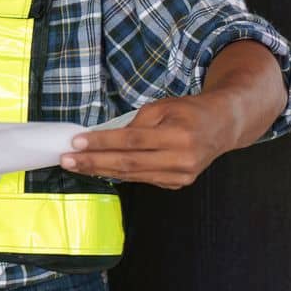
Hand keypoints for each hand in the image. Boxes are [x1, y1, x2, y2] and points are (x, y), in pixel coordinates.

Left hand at [60, 93, 238, 188]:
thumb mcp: (163, 106)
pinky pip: (143, 178)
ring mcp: (181, 175)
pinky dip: (120, 174)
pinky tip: (100, 169)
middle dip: (94, 162)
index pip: (131, 141)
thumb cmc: (189, 111)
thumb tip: (105, 138)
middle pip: (129, 163)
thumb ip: (136, 123)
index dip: (102, 142)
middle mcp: (181, 159)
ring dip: (101, 170)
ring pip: (133, 175)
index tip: (76, 142)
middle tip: (67, 160)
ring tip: (77, 165)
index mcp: (179, 135)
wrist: (222, 126)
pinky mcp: (179, 183)